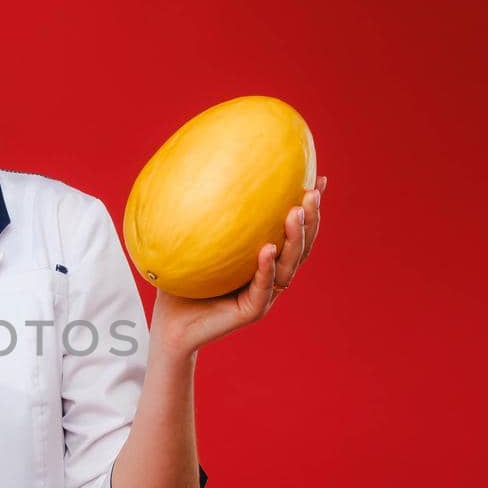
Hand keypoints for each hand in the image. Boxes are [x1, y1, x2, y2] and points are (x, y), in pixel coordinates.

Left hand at [153, 175, 326, 351]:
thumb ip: (203, 211)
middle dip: (310, 218)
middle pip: (300, 245)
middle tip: (313, 192)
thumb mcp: (190, 240)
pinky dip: (266, 268)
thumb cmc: (181, 280)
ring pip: (288, 266)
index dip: (308, 207)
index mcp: (262, 258)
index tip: (317, 178)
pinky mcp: (252, 311)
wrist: (169, 324)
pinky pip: (263, 288)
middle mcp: (270, 275)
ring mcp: (264, 294)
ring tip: (295, 213)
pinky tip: (267, 249)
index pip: (292, 229)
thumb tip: (195, 163)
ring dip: (294, 238)